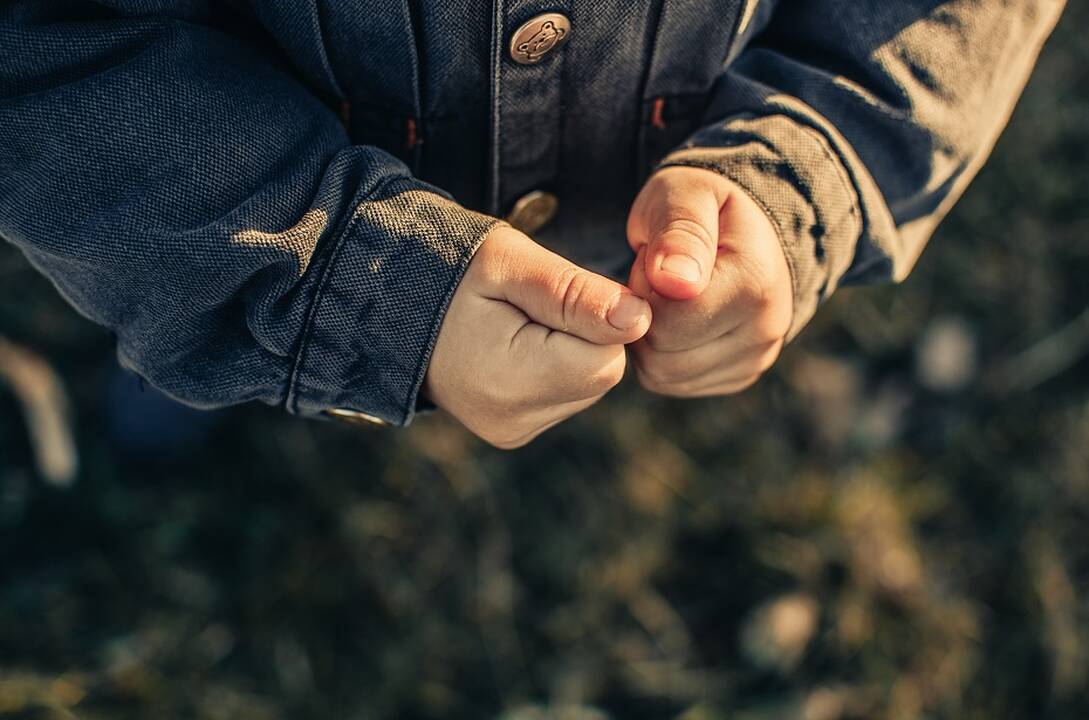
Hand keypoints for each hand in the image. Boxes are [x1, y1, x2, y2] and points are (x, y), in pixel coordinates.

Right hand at [425, 224, 651, 448]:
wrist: (389, 300)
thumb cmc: (450, 268)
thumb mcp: (509, 262)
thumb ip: (574, 292)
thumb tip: (639, 319)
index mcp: (509, 382)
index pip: (608, 355)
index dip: (593, 314)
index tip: (547, 291)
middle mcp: (513, 421)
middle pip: (600, 373)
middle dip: (581, 333)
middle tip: (526, 305)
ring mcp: (512, 432)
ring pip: (587, 383)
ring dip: (567, 349)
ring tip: (512, 323)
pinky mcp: (513, 431)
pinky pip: (565, 394)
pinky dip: (552, 366)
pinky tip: (512, 346)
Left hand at [626, 166, 792, 396]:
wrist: (751, 230)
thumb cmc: (707, 207)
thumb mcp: (686, 194)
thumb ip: (679, 232)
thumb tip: (674, 281)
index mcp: (753, 282)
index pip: (666, 319)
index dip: (643, 288)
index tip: (656, 257)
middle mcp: (764, 330)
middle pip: (662, 354)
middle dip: (643, 316)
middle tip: (658, 277)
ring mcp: (756, 359)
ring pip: (663, 375)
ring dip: (648, 338)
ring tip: (668, 297)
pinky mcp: (740, 376)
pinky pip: (673, 383)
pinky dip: (662, 355)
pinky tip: (676, 319)